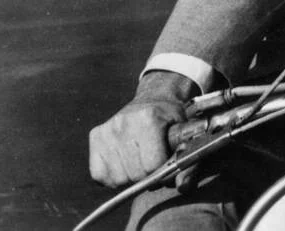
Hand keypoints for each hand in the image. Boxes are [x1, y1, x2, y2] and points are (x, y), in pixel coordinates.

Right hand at [88, 71, 192, 186]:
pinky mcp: (95, 136)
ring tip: (139, 161)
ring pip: (117, 179)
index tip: (166, 160)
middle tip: (153, 162)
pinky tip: (124, 163)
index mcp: (148, 118)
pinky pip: (100, 175)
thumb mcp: (186, 136)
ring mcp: (107, 129)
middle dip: (147, 174)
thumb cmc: (172, 121)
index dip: (162, 169)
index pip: (152, 165)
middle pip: (135, 174)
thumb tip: (182, 187)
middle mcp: (123, 122)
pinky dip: (113, 176)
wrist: (154, 98)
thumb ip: (188, 162)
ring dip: (130, 176)